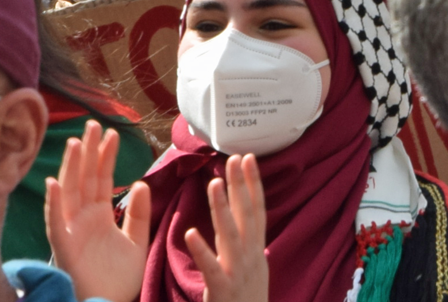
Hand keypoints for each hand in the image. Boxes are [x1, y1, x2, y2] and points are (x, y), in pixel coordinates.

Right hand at [44, 120, 151, 301]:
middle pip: (84, 178)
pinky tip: (54, 182)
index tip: (112, 133)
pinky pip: (56, 222)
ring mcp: (71, 230)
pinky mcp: (63, 246)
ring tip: (76, 143)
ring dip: (71, 168)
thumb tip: (141, 183)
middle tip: (93, 124)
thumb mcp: (136, 242)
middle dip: (88, 152)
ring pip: (69, 192)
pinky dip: (54, 203)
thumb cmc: (118, 279)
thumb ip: (139, 214)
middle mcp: (83, 218)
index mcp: (100, 215)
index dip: (106, 156)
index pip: (103, 178)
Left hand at [187, 155, 268, 301]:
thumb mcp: (254, 269)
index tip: (248, 159)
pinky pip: (211, 267)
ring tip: (214, 183)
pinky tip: (191, 233)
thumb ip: (247, 245)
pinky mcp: (223, 290)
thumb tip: (245, 222)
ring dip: (222, 208)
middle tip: (234, 158)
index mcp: (256, 251)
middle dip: (241, 185)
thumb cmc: (246, 301)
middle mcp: (251, 257)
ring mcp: (239, 272)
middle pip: (247, 215)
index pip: (257, 210)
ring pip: (230, 235)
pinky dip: (202, 250)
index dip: (253, 184)